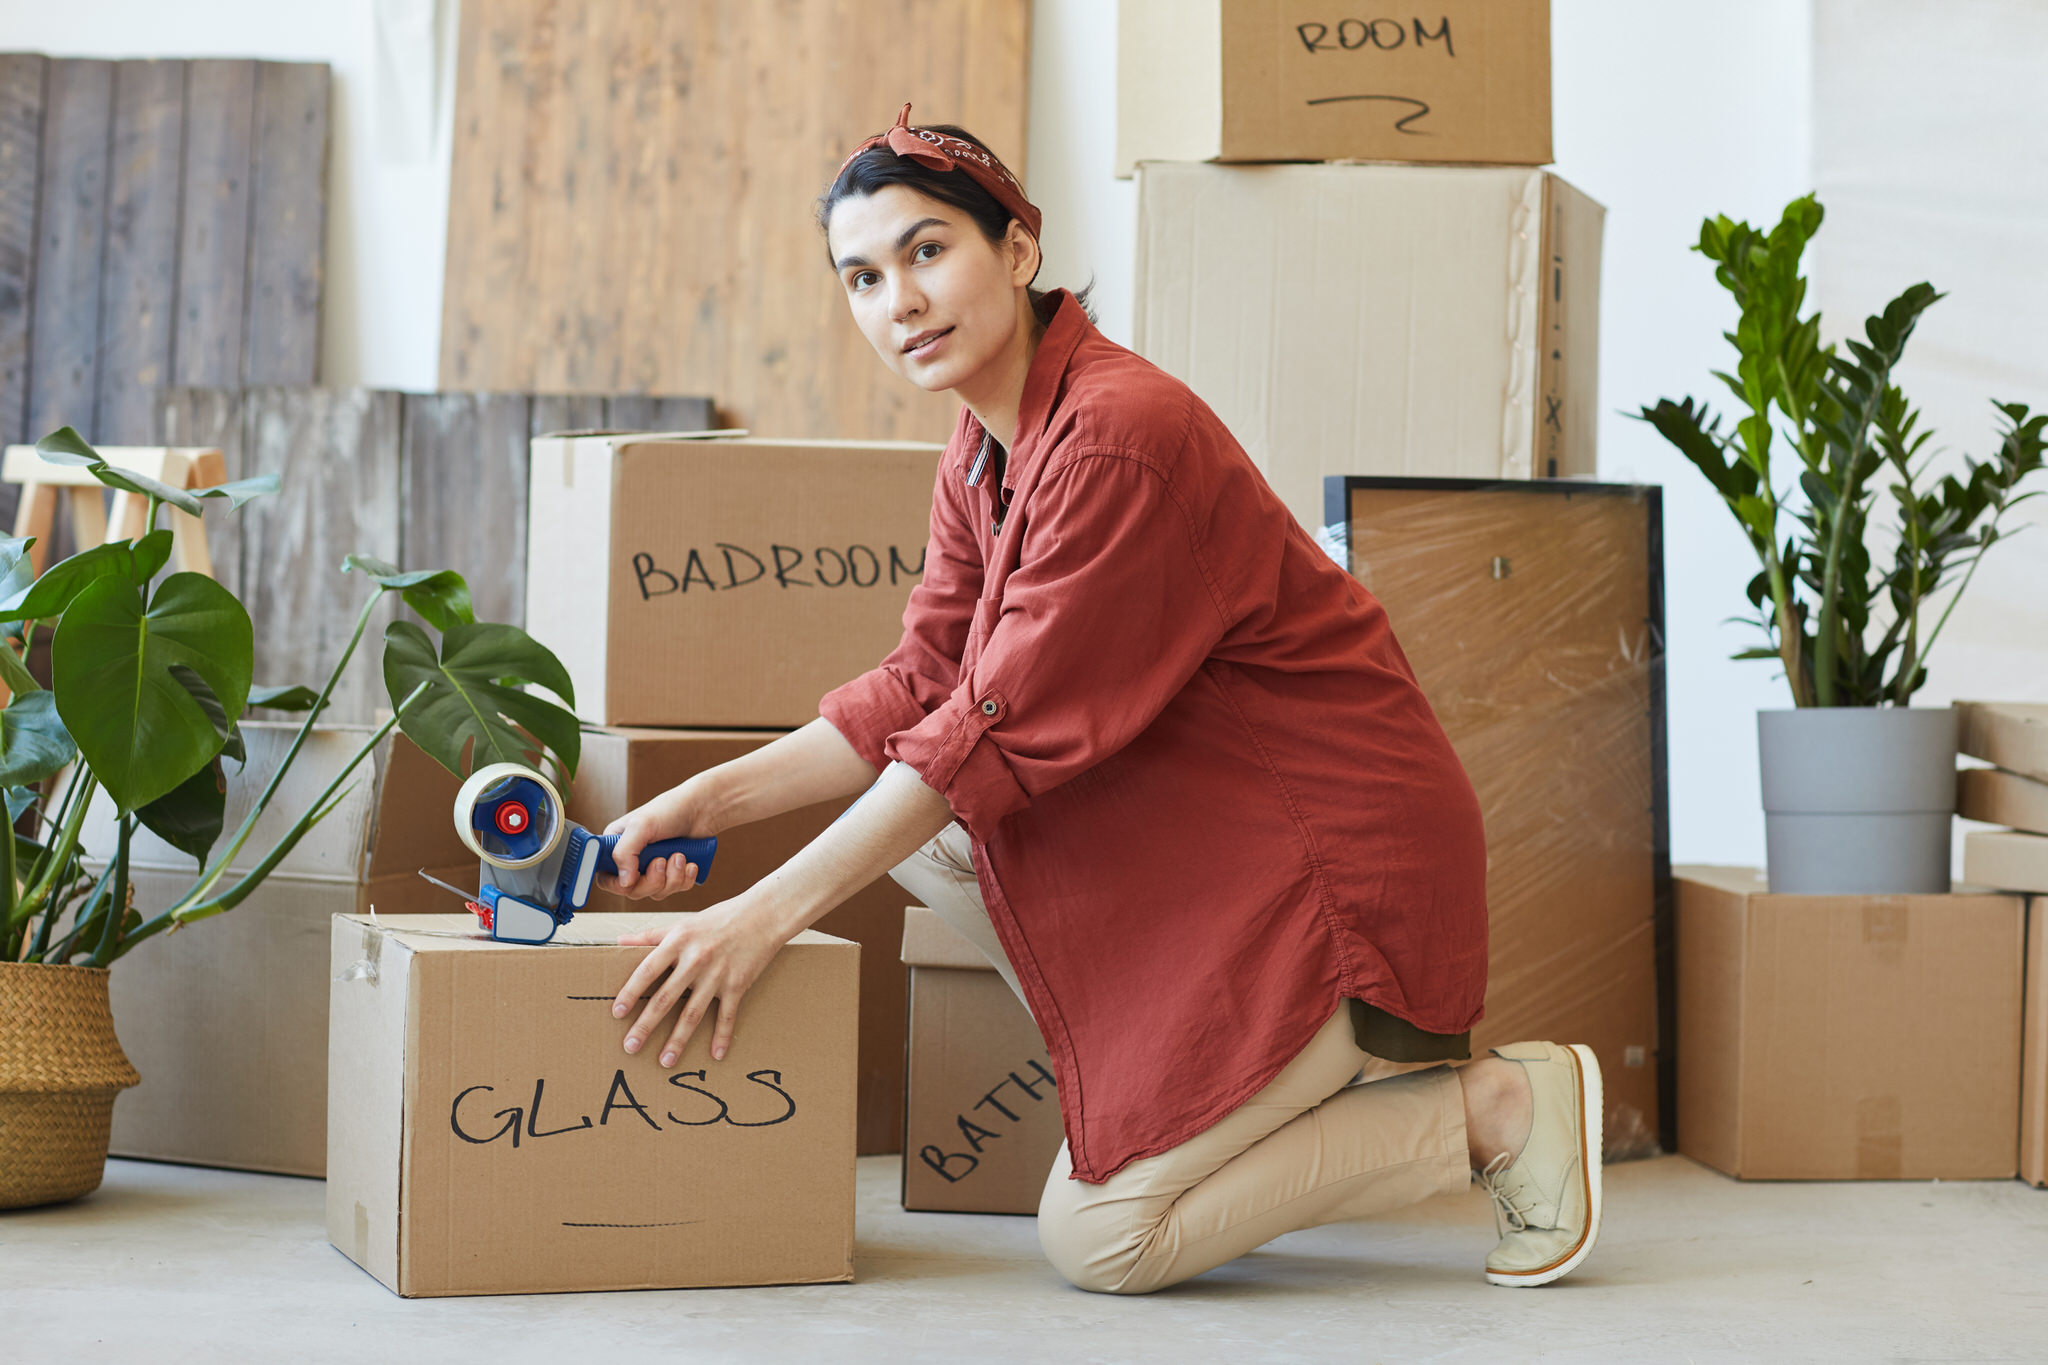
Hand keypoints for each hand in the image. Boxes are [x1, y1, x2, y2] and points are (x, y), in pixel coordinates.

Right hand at [598, 782, 714, 898]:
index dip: (617, 883)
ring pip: (656, 892)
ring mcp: (652, 869)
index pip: (605, 878)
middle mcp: (631, 860)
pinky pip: (675, 891)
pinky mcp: (672, 874)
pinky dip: (685, 879)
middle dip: (652, 880)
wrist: (701, 809)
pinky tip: (690, 863)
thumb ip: (625, 852)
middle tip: (662, 861)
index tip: (634, 876)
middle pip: (632, 890)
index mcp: (616, 847)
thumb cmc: (670, 810)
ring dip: (672, 877)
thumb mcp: (642, 825)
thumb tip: (624, 882)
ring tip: (680, 855)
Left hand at [613, 899, 784, 1063]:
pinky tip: (716, 1054)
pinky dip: (722, 1036)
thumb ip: (651, 936)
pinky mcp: (738, 984)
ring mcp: (717, 974)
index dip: (631, 992)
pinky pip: (727, 1015)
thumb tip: (618, 943)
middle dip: (646, 1024)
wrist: (763, 915)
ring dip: (678, 1039)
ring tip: (664, 1061)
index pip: (647, 970)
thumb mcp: (682, 924)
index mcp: (678, 941)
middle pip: (666, 997)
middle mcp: (696, 959)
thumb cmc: (719, 919)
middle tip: (630, 1046)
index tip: (617, 1013)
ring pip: (693, 1012)